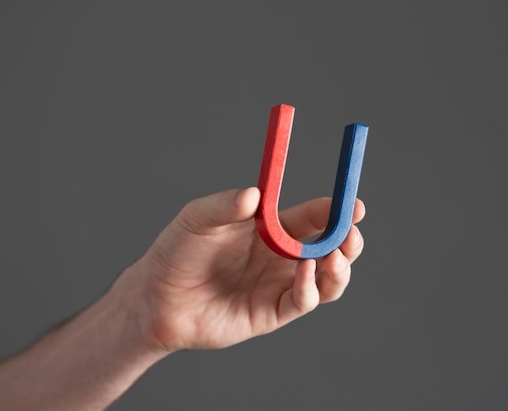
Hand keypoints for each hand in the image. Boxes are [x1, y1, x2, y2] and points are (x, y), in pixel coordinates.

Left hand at [117, 187, 364, 351]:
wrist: (155, 298)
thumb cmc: (176, 252)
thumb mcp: (197, 219)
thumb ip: (224, 205)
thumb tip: (255, 194)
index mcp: (272, 230)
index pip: (315, 218)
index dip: (336, 211)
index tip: (352, 205)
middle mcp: (282, 258)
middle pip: (331, 249)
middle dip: (348, 241)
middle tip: (351, 233)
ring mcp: (279, 286)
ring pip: (327, 280)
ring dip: (340, 268)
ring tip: (335, 256)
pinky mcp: (272, 313)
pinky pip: (303, 301)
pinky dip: (311, 287)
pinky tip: (304, 271)